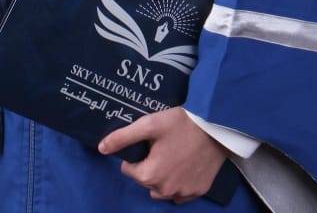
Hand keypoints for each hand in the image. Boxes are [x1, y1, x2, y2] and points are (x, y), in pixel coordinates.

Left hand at [98, 107, 225, 204]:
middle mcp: (165, 190)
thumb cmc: (180, 123)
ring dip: (161, 177)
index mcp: (150, 175)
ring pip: (161, 190)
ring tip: (171, 155)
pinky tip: (183, 165)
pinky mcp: (198, 191)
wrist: (215, 127)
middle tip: (160, 145)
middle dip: (148, 165)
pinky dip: (178, 183)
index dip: (136, 154)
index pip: (129, 170)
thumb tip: (101, 148)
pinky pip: (180, 193)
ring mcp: (183, 193)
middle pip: (146, 180)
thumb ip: (123, 137)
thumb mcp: (149, 125)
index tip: (147, 142)